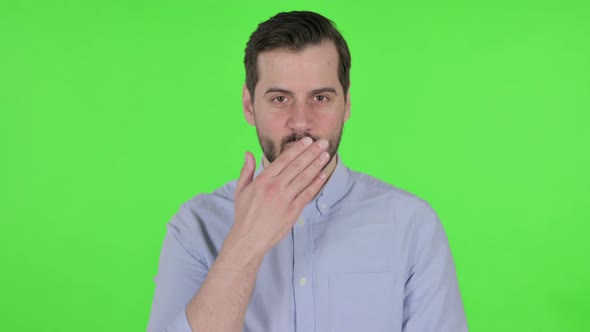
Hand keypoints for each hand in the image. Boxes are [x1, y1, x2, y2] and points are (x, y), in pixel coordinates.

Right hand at [227, 137, 329, 257]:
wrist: (249, 238)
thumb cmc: (244, 214)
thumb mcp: (240, 190)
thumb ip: (246, 170)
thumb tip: (248, 153)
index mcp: (263, 180)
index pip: (284, 159)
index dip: (298, 149)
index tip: (307, 141)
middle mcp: (275, 187)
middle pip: (297, 165)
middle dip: (312, 152)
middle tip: (323, 143)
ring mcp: (285, 199)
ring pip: (305, 177)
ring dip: (317, 165)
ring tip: (326, 155)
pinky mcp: (293, 211)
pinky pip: (307, 194)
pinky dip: (317, 183)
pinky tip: (323, 174)